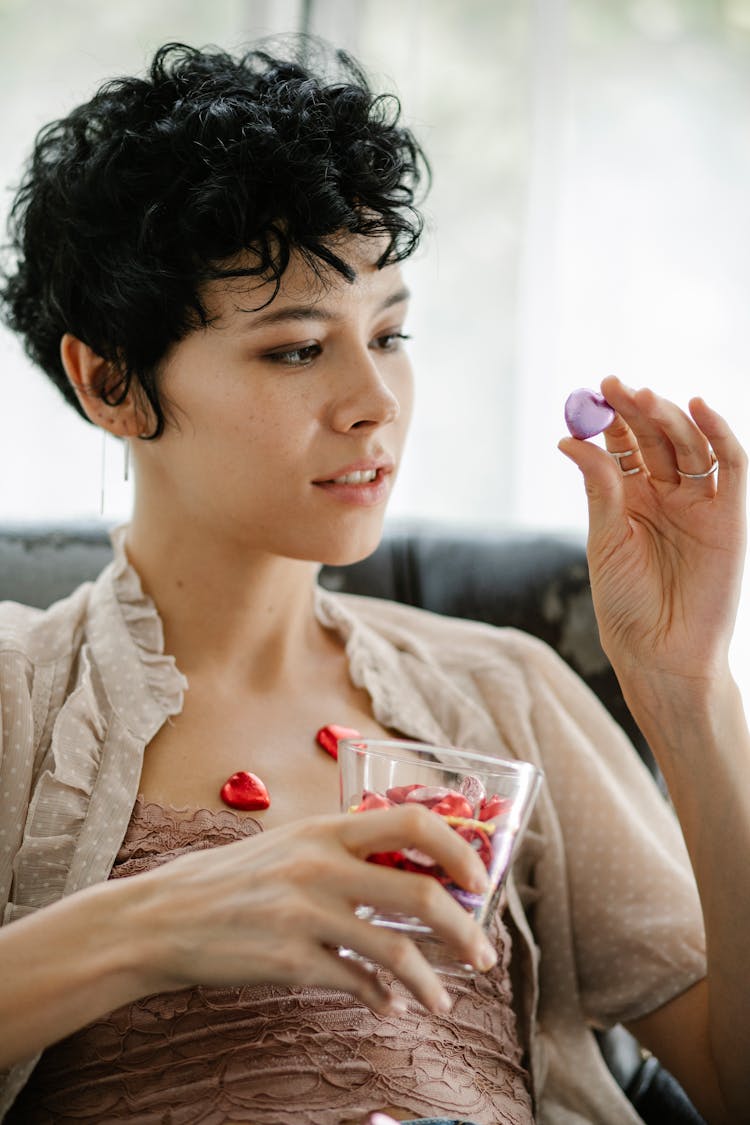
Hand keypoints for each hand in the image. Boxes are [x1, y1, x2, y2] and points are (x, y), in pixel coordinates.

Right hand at [128, 803, 494, 1016]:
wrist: (165, 917)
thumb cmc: (233, 879)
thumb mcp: (290, 845)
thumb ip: (344, 850)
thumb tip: (410, 870)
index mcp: (326, 829)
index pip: (413, 823)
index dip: (459, 850)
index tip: (479, 881)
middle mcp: (320, 865)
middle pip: (421, 892)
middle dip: (465, 929)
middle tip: (482, 954)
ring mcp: (304, 914)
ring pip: (396, 952)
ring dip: (433, 982)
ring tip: (444, 1002)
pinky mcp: (287, 960)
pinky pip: (356, 984)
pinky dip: (383, 1000)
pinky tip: (390, 1007)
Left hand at [559, 376, 746, 686]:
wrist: (660, 651)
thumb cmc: (624, 603)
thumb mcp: (605, 539)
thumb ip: (599, 487)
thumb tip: (569, 439)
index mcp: (628, 498)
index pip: (622, 445)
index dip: (610, 417)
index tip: (592, 391)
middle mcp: (664, 494)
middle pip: (655, 437)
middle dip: (636, 409)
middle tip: (617, 385)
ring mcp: (698, 502)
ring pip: (689, 444)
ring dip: (669, 416)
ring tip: (644, 397)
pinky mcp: (730, 515)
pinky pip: (731, 466)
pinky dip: (719, 433)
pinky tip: (698, 407)